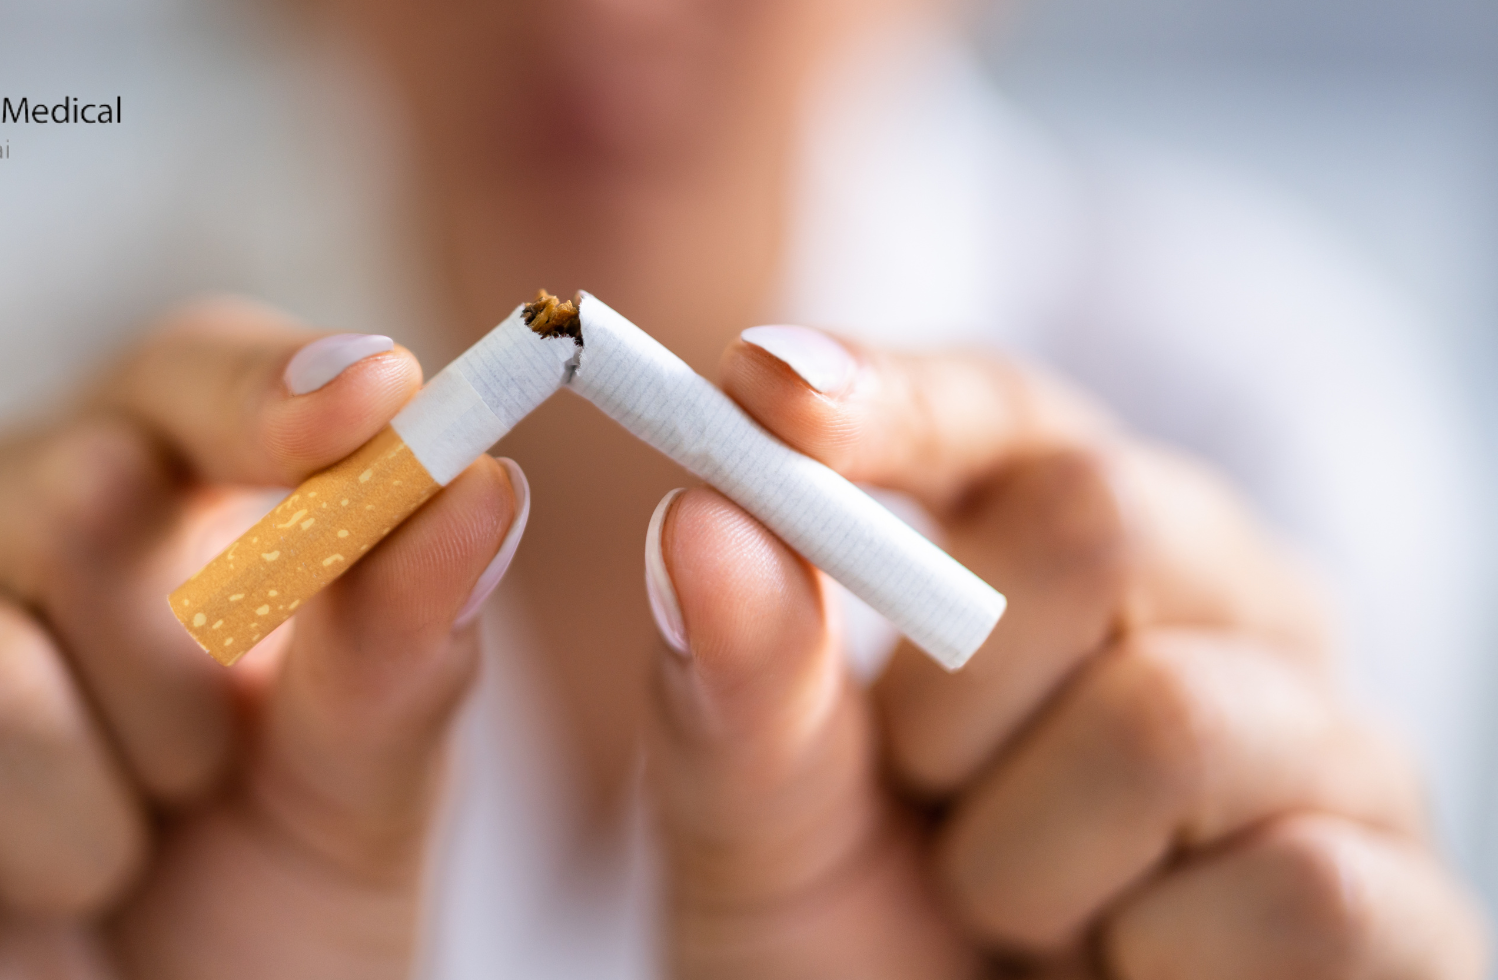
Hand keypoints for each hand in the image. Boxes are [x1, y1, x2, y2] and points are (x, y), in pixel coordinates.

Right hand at [0, 301, 525, 978]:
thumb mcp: (356, 804)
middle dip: (182, 685)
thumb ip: (404, 650)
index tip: (374, 409)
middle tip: (189, 787)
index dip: (269, 389)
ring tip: (86, 878)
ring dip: (71, 821)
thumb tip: (478, 483)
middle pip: (75, 488)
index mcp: (128, 515)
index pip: (177, 377)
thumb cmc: (250, 938)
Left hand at [644, 327, 1488, 978]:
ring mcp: (1326, 749)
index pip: (999, 413)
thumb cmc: (850, 956)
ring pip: (1177, 718)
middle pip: (1101, 517)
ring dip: (1027, 861)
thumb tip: (704, 520)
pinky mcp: (1402, 905)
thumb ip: (737, 686)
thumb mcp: (758, 833)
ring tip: (1016, 917)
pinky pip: (1296, 886)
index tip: (770, 401)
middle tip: (923, 801)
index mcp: (1061, 559)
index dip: (893, 396)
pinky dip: (1160, 960)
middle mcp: (1216, 611)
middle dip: (950, 696)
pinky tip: (1136, 978)